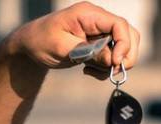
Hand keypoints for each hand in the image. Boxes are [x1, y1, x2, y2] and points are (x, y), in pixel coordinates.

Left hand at [7, 1, 139, 78]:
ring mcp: (101, 32)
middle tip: (113, 71)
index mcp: (88, 14)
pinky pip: (114, 57)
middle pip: (129, 35)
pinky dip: (107, 68)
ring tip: (93, 71)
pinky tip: (89, 70)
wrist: (31, 46)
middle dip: (126, 56)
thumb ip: (89, 52)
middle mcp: (98, 20)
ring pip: (125, 47)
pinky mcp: (100, 43)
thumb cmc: (41, 42)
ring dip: (115, 64)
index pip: (119, 25)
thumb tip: (113, 60)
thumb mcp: (62, 48)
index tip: (115, 62)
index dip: (124, 44)